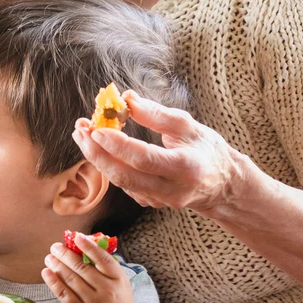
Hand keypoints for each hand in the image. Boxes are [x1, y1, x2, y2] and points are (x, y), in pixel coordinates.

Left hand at [41, 233, 136, 302]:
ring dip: (57, 265)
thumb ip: (107, 267)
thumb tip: (86, 245)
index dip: (89, 247)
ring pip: (71, 279)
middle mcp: (106, 291)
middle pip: (82, 268)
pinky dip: (53, 281)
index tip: (77, 237)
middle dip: (66, 254)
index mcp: (118, 280)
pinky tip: (47, 272)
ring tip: (49, 257)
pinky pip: (63, 293)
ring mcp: (92, 302)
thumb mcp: (120, 284)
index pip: (103, 259)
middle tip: (55, 246)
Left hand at [72, 92, 245, 215]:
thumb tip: (127, 99)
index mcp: (186, 166)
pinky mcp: (153, 204)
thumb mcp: (188, 126)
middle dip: (98, 154)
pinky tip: (100, 150)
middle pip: (126, 176)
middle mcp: (173, 189)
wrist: (222, 184)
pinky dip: (110, 167)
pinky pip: (126, 186)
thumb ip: (157, 114)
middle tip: (80, 131)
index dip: (117, 144)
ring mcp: (161, 201)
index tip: (96, 128)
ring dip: (98, 159)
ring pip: (122, 183)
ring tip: (82, 135)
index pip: (145, 158)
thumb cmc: (206, 149)